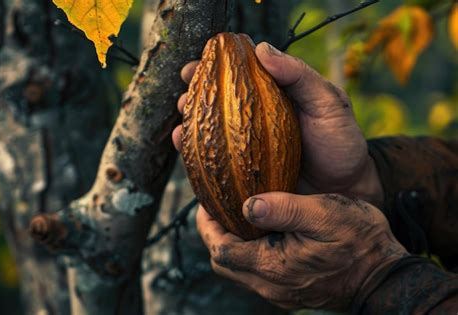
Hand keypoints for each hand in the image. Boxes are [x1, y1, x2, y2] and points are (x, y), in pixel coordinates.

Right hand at [172, 41, 382, 206]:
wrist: (347, 188)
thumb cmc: (341, 142)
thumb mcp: (329, 102)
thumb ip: (299, 75)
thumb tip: (261, 48)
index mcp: (272, 96)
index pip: (236, 76)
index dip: (212, 68)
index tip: (194, 66)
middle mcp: (254, 119)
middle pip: (216, 102)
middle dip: (194, 96)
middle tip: (183, 95)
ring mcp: (247, 147)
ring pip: (211, 131)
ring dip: (190, 124)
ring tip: (180, 123)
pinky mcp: (244, 173)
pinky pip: (216, 162)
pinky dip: (197, 154)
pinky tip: (184, 146)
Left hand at [197, 192, 407, 309]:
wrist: (384, 275)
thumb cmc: (358, 241)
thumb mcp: (324, 214)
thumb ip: (284, 209)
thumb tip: (248, 205)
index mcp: (272, 266)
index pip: (221, 250)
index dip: (208, 226)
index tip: (207, 203)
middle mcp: (270, 286)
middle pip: (223, 263)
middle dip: (214, 235)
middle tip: (217, 209)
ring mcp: (279, 293)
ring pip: (238, 270)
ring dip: (231, 244)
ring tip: (236, 217)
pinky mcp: (288, 292)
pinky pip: (255, 274)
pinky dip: (247, 253)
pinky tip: (259, 234)